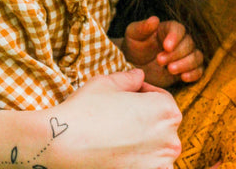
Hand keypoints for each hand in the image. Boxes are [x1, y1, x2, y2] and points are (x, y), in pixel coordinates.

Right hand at [44, 69, 181, 168]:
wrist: (65, 143)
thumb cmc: (87, 109)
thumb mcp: (107, 83)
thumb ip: (129, 78)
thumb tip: (139, 76)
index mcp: (165, 109)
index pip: (162, 97)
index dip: (143, 93)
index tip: (127, 96)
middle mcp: (170, 138)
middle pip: (162, 123)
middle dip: (145, 116)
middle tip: (120, 114)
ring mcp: (160, 163)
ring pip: (157, 147)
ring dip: (144, 140)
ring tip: (117, 133)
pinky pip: (150, 165)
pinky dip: (139, 159)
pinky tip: (118, 150)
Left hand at [123, 16, 203, 86]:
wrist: (135, 66)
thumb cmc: (134, 46)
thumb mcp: (133, 34)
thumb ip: (143, 27)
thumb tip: (154, 19)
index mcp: (167, 29)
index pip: (178, 29)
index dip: (175, 37)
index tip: (166, 46)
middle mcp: (180, 41)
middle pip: (188, 44)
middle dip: (176, 54)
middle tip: (160, 61)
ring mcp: (185, 55)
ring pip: (196, 56)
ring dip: (186, 64)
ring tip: (170, 70)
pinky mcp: (187, 70)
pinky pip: (199, 70)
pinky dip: (194, 74)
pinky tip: (183, 78)